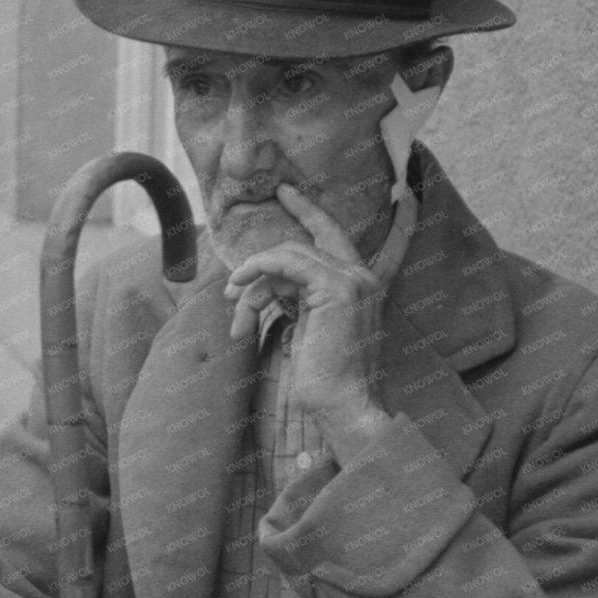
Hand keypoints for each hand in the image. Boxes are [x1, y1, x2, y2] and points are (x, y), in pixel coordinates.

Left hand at [224, 184, 403, 448]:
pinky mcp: (336, 288)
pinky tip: (240, 292)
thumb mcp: (307, 328)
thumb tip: (266, 284)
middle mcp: (361, 276)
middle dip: (273, 244)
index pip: (333, 237)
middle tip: (239, 270)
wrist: (344, 405)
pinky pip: (287, 263)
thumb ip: (297, 299)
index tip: (285, 192)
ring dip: (253, 281)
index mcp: (359, 285)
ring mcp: (352, 280)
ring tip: (235, 310)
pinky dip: (258, 271)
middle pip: (304, 244)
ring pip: (288, 254)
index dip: (310, 212)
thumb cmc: (324, 377)